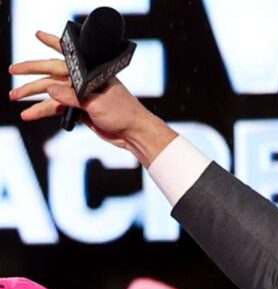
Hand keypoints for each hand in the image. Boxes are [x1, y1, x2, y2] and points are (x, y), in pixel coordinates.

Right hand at [8, 30, 175, 165]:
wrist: (133, 134)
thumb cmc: (123, 113)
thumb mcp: (97, 102)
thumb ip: (73, 96)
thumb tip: (50, 89)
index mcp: (91, 73)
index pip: (69, 55)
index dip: (53, 43)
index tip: (38, 35)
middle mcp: (83, 81)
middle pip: (53, 73)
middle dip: (32, 72)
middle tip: (13, 69)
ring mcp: (80, 96)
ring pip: (51, 93)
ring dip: (33, 96)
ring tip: (15, 96)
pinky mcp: (79, 110)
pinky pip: (56, 108)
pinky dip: (42, 111)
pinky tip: (29, 114)